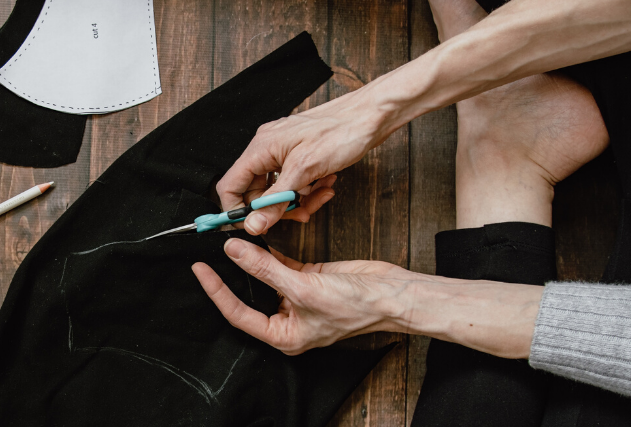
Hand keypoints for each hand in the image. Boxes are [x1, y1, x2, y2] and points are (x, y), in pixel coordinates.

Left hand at [191, 238, 410, 354]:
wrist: (390, 293)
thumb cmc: (355, 306)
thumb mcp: (303, 288)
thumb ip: (265, 269)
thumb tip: (234, 252)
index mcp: (283, 335)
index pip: (238, 313)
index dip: (216, 291)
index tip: (201, 270)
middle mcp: (288, 319)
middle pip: (250, 296)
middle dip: (231, 276)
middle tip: (210, 255)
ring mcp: (298, 298)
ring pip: (266, 278)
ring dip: (252, 260)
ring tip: (231, 243)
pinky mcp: (309, 279)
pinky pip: (282, 266)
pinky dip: (272, 253)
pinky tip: (260, 240)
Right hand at [216, 87, 391, 235]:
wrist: (371, 116)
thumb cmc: (340, 133)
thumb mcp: (304, 172)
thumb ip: (276, 201)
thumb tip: (254, 224)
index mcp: (261, 147)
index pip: (231, 185)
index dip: (237, 210)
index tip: (253, 227)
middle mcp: (267, 147)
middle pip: (256, 190)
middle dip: (278, 207)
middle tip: (300, 214)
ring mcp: (283, 150)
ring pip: (278, 188)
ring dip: (298, 200)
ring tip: (320, 196)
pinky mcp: (299, 154)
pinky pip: (294, 180)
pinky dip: (308, 189)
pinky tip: (325, 185)